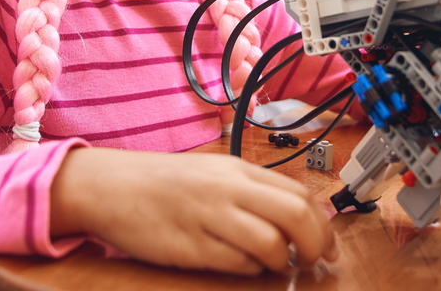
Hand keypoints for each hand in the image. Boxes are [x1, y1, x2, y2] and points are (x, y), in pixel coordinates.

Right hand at [50, 148, 337, 274]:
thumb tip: (300, 219)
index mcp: (238, 170)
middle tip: (312, 262)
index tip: (329, 246)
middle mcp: (228, 188)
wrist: (110, 186)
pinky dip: (248, 269)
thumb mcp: (215, 175)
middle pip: (295, 214)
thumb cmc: (165, 185)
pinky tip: (241, 265)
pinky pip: (236, 263)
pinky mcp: (189, 245)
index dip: (324, 224)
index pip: (300, 193)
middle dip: (315, 244)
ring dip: (279, 261)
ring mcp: (208, 216)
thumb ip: (253, 192)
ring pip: (270, 242)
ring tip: (271, 264)